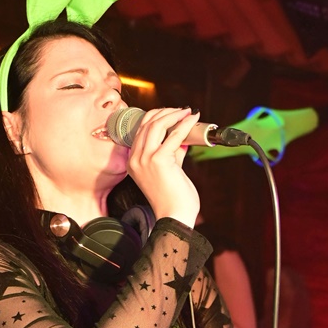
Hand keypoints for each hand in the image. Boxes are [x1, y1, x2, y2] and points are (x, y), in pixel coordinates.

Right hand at [125, 107, 200, 227]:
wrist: (174, 217)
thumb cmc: (173, 199)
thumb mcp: (168, 171)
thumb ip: (172, 152)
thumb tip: (182, 136)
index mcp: (133, 162)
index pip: (141, 129)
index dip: (157, 117)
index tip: (172, 113)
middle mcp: (135, 159)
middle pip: (148, 123)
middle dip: (166, 112)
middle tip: (182, 110)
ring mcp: (145, 159)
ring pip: (157, 125)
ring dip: (174, 115)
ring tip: (188, 112)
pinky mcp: (159, 160)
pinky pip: (174, 135)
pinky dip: (185, 124)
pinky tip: (193, 118)